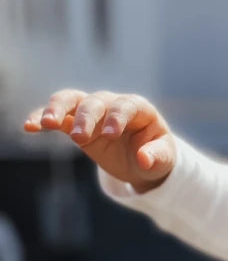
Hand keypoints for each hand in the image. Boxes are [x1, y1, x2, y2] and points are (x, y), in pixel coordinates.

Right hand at [23, 89, 175, 192]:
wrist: (143, 159)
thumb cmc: (156, 155)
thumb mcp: (164, 160)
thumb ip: (156, 157)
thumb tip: (144, 159)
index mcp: (139, 109)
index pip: (125, 106)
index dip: (117, 117)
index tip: (111, 134)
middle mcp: (113, 105)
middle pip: (95, 102)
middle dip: (87, 118)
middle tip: (80, 138)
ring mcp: (93, 112)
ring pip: (72, 101)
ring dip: (58, 109)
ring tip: (47, 123)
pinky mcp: (76, 123)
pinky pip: (58, 117)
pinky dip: (42, 119)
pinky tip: (30, 126)